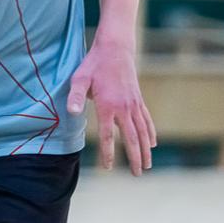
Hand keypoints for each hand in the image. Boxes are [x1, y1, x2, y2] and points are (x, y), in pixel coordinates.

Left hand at [67, 42, 156, 175]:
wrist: (115, 47)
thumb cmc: (94, 64)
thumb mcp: (80, 78)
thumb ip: (75, 96)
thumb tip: (71, 112)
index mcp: (108, 105)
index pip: (108, 136)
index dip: (108, 153)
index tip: (108, 168)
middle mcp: (124, 107)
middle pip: (131, 138)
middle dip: (135, 158)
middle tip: (138, 175)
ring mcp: (133, 103)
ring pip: (142, 131)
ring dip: (145, 150)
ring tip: (148, 166)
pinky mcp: (138, 98)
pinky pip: (147, 119)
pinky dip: (150, 132)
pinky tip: (153, 143)